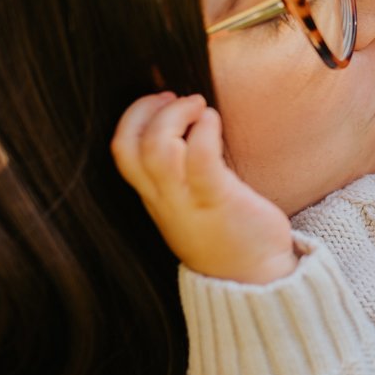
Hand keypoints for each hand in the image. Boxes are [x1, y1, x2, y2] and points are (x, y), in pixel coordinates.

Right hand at [112, 92, 297, 283]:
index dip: (133, 117)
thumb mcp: (192, 203)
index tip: (161, 101)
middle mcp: (163, 198)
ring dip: (175, 116)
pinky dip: (203, 130)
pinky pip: (199, 159)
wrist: (253, 277)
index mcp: (155, 196)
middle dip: (145, 110)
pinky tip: (215, 122)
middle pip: (128, 146)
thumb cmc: (228, 232)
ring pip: (157, 150)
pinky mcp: (217, 200)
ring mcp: (186, 201)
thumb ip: (182, 173)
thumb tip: (188, 127)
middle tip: (177, 97)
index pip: (121, 151)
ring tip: (198, 105)